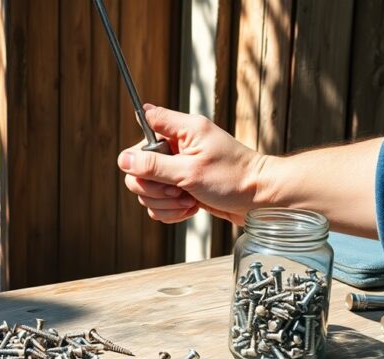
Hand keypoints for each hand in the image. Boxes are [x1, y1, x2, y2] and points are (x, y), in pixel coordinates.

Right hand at [117, 104, 266, 224]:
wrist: (260, 201)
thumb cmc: (234, 180)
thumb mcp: (190, 172)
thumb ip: (153, 165)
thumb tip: (123, 159)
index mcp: (183, 130)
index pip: (146, 121)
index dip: (141, 146)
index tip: (154, 167)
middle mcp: (178, 147)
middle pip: (138, 165)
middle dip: (153, 186)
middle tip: (177, 191)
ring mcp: (179, 169)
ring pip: (147, 189)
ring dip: (165, 203)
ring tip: (188, 201)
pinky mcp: (181, 188)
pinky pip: (158, 203)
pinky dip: (171, 211)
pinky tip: (190, 208)